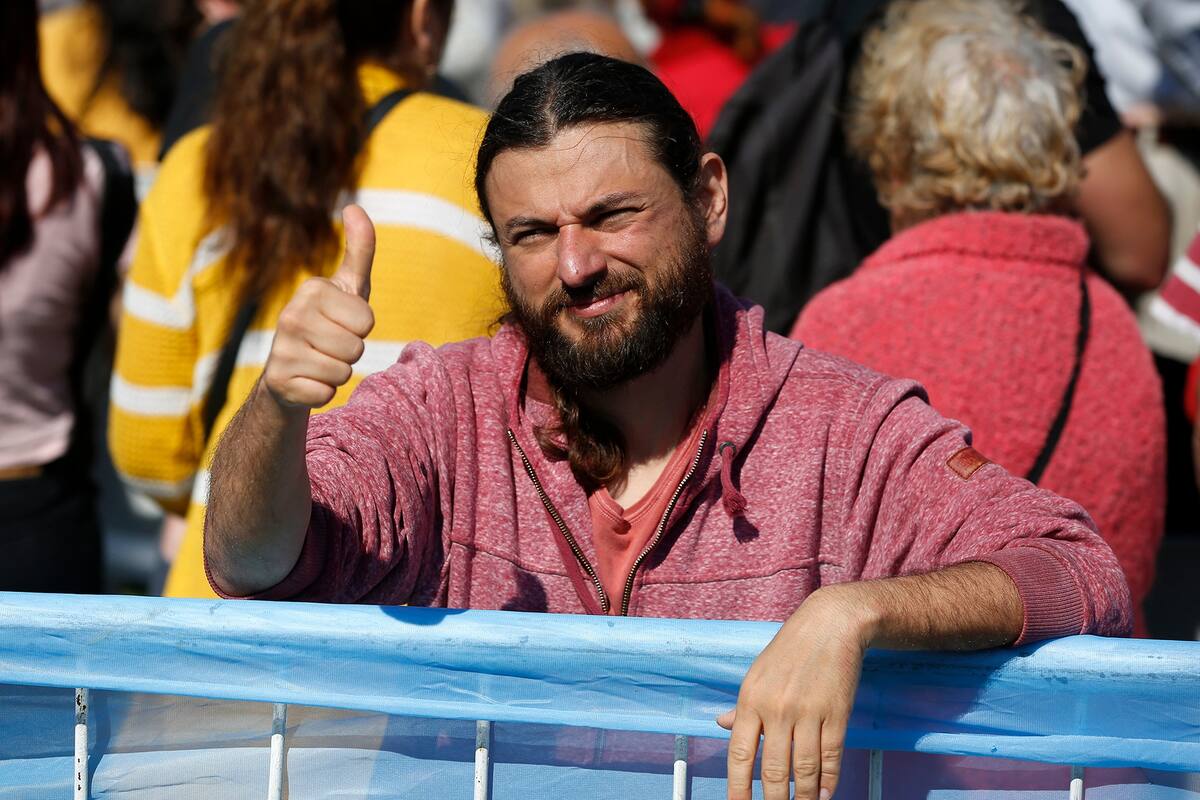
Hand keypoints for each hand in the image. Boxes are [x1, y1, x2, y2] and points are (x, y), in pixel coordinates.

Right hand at [263, 205, 375, 409]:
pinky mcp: (279, 382)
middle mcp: (290, 315)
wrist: (289, 373)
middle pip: (357, 347)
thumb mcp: (348, 287)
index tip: (341, 323)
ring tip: (319, 362)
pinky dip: (323, 393)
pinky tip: (307, 381)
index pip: (367, 320)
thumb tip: (355, 206)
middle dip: (351, 352)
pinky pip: (326, 394)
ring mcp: (281, 350)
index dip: (361, 328)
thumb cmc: (329, 324)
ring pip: (344, 371)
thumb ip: (359, 249)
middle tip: (330, 347)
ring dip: (338, 372)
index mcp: (311, 289)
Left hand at [718, 586, 873, 799]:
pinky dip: (828, 781)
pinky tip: (824, 794)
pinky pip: (831, 756)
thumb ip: (741, 706)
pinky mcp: (836, 714)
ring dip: (803, 797)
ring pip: (804, 769)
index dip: (737, 788)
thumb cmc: (790, 649)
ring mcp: (808, 713)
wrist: (830, 625)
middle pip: (772, 770)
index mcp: (751, 699)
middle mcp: (777, 709)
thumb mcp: (756, 674)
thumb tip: (720, 724)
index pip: (739, 754)